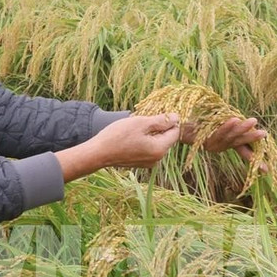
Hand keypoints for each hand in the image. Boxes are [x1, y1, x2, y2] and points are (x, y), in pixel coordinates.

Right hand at [55, 114, 179, 181]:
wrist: (98, 153)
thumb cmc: (118, 136)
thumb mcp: (141, 123)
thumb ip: (161, 121)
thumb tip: (177, 117)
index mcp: (160, 149)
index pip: (174, 132)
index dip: (169, 120)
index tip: (156, 113)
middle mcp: (157, 159)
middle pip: (166, 138)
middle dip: (158, 126)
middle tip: (142, 119)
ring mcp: (148, 162)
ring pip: (156, 142)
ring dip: (150, 132)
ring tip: (135, 127)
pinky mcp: (140, 163)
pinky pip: (148, 148)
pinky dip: (143, 140)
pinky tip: (131, 135)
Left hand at [181, 117, 266, 165]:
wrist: (175, 128)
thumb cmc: (195, 126)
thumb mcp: (215, 127)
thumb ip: (228, 129)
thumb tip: (243, 122)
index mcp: (223, 145)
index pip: (242, 152)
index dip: (254, 161)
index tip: (267, 170)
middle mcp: (219, 146)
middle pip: (238, 142)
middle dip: (251, 138)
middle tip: (264, 133)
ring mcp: (211, 143)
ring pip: (229, 136)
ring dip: (241, 128)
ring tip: (253, 121)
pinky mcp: (203, 137)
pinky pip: (216, 132)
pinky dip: (226, 126)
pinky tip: (234, 119)